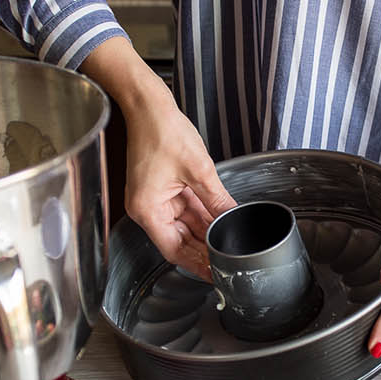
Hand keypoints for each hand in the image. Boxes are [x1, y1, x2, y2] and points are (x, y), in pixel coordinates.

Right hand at [79, 36, 236, 279]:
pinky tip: (221, 221)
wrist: (148, 104)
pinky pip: (185, 210)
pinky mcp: (162, 189)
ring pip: (185, 226)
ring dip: (206, 233)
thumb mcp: (199, 169)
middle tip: (228, 262)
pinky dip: (202, 216)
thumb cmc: (161, 130)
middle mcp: (147, 209)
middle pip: (179, 241)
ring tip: (229, 242)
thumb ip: (218, 200)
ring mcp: (155, 199)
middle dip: (204, 250)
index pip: (174, 250)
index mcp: (147, 210)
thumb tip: (233, 221)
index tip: (216, 274)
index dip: (197, 264)